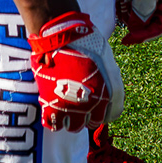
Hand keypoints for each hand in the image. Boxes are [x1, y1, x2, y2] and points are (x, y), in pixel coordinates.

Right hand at [29, 12, 121, 129]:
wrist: (61, 36)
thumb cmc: (85, 42)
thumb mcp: (107, 60)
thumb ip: (110, 80)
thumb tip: (108, 92)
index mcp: (108, 93)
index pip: (110, 115)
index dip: (103, 109)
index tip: (95, 103)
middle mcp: (91, 105)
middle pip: (91, 123)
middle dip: (87, 114)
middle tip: (79, 101)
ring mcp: (71, 107)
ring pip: (72, 126)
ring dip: (70, 118)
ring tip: (65, 104)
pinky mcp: (51, 105)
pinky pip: (52, 124)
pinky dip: (52, 119)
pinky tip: (52, 107)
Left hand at [116, 0, 161, 43]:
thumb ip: (145, 9)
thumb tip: (138, 27)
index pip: (160, 26)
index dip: (146, 34)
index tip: (131, 39)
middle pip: (148, 23)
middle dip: (135, 22)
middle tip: (124, 17)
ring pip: (138, 16)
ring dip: (129, 13)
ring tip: (123, 2)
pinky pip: (131, 7)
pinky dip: (124, 6)